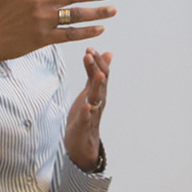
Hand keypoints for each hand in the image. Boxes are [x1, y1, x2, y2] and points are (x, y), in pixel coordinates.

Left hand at [65, 48, 110, 171]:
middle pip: (100, 83)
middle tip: (91, 54)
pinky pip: (86, 118)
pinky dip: (86, 112)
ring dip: (98, 86)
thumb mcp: (91, 90)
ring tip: (98, 75)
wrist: (83, 143)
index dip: (96, 61)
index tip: (90, 48)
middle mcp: (98, 101)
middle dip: (96, 68)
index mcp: (99, 92)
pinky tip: (86, 106)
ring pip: (96, 98)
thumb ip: (95, 73)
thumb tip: (108, 53)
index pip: (101, 73)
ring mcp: (92, 113)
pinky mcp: (84, 126)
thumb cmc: (86, 115)